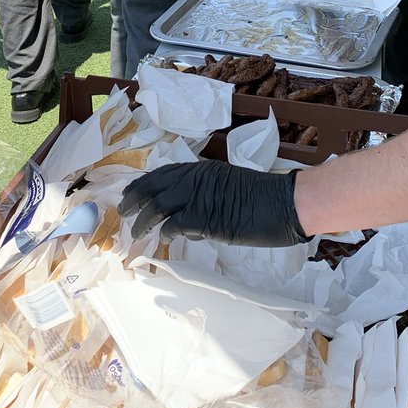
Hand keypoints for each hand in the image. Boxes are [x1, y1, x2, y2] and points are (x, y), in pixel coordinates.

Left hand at [119, 161, 308, 246]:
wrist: (284, 203)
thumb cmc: (262, 198)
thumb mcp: (228, 190)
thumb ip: (204, 199)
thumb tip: (185, 223)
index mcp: (202, 169)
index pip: (163, 173)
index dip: (143, 184)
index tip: (130, 194)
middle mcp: (197, 177)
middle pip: (154, 185)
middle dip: (135, 199)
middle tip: (123, 212)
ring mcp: (200, 195)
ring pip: (159, 204)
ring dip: (143, 220)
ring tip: (135, 233)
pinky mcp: (206, 216)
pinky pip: (175, 223)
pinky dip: (165, 231)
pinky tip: (162, 239)